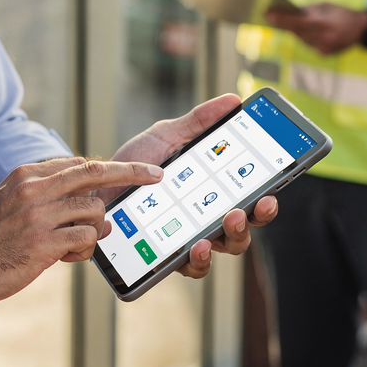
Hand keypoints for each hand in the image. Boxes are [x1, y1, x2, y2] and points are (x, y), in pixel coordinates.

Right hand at [0, 157, 162, 305]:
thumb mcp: (10, 201)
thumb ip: (47, 196)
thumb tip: (90, 202)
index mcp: (26, 175)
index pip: (78, 163)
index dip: (109, 168)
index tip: (134, 170)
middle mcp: (34, 188)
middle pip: (95, 172)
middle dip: (131, 172)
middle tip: (155, 175)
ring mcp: (38, 215)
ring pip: (94, 210)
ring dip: (94, 230)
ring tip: (73, 246)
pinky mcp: (43, 243)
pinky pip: (85, 239)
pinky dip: (84, 249)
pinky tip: (66, 257)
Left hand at [100, 94, 278, 279]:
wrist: (94, 184)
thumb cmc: (133, 162)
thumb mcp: (166, 136)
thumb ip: (198, 122)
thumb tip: (233, 99)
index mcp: (212, 190)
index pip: (249, 198)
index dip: (266, 199)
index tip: (272, 191)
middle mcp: (205, 218)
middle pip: (243, 227)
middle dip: (253, 219)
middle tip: (249, 206)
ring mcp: (187, 238)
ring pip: (223, 249)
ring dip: (232, 237)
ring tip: (227, 221)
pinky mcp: (165, 255)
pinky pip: (190, 266)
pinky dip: (199, 259)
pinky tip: (197, 246)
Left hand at [265, 2, 366, 54]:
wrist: (361, 29)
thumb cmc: (341, 13)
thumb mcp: (325, 5)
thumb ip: (307, 10)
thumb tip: (288, 12)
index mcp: (324, 23)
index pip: (296, 22)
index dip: (280, 19)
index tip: (266, 14)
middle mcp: (323, 38)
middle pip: (296, 31)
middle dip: (283, 23)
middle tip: (270, 16)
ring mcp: (324, 48)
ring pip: (301, 38)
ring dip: (295, 30)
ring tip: (285, 21)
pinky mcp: (324, 53)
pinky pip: (308, 43)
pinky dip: (305, 36)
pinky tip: (305, 30)